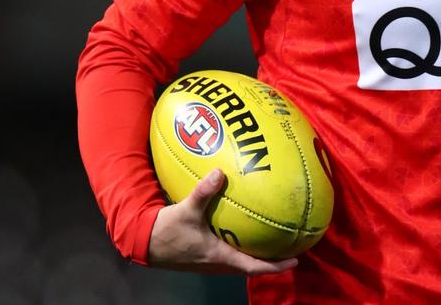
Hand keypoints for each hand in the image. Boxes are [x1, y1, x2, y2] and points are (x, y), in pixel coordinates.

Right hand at [147, 168, 297, 276]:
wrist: (144, 241)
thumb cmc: (166, 231)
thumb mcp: (186, 210)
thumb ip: (204, 192)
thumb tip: (220, 173)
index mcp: (219, 256)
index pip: (253, 267)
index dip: (275, 266)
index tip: (295, 260)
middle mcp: (218, 262)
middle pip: (252, 265)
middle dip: (272, 259)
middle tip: (291, 247)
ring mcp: (211, 260)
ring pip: (241, 260)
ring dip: (258, 253)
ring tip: (274, 239)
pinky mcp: (204, 254)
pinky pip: (230, 253)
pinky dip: (243, 245)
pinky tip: (245, 229)